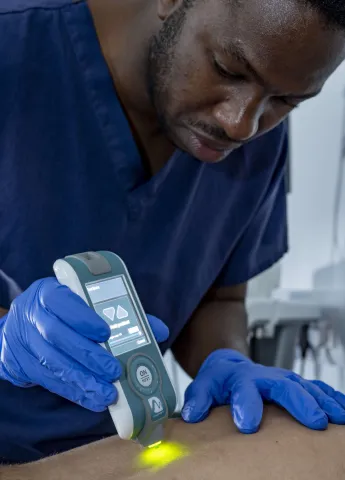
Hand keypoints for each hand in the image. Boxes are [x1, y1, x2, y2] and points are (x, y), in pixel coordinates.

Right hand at [0, 278, 168, 410]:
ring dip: (83, 380)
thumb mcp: (84, 303)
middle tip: (114, 371)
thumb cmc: (63, 312)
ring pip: (53, 363)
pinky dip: (74, 392)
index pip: (62, 301)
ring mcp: (24, 341)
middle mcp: (32, 315)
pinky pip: (49, 381)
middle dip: (88, 356)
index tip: (106, 333)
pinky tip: (94, 399)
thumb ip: (120, 314)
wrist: (23, 327)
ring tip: (108, 394)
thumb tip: (158, 330)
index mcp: (49, 292)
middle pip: (57, 336)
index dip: (83, 318)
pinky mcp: (21, 365)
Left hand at [181, 349, 344, 432]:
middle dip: (300, 402)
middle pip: (284, 386)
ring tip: (340, 417)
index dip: (245, 405)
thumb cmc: (218, 381)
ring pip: (306, 386)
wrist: (231, 366)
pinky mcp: (295, 384)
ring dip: (324, 401)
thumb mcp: (203, 386)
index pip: (243, 389)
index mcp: (240, 378)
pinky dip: (332, 396)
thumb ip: (198, 398)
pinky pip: (316, 388)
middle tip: (316, 422)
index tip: (248, 424)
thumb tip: (192, 415)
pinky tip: (344, 409)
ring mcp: (283, 379)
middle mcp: (265, 376)